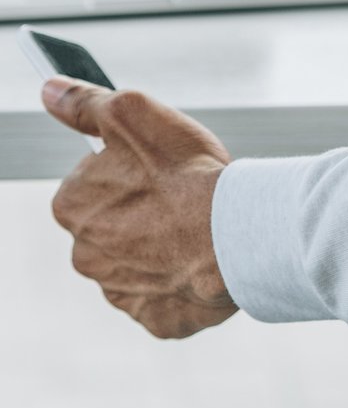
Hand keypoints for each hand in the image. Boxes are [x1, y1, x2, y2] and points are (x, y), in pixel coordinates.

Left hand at [44, 81, 237, 338]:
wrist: (237, 235)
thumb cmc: (189, 174)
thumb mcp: (135, 115)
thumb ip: (87, 103)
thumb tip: (50, 89)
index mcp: (72, 207)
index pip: (91, 181)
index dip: (130, 168)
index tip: (159, 165)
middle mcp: (85, 254)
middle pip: (112, 222)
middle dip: (142, 209)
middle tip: (183, 192)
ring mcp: (120, 290)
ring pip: (137, 259)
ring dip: (161, 245)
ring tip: (199, 225)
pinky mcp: (156, 317)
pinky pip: (164, 294)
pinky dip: (180, 278)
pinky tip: (202, 257)